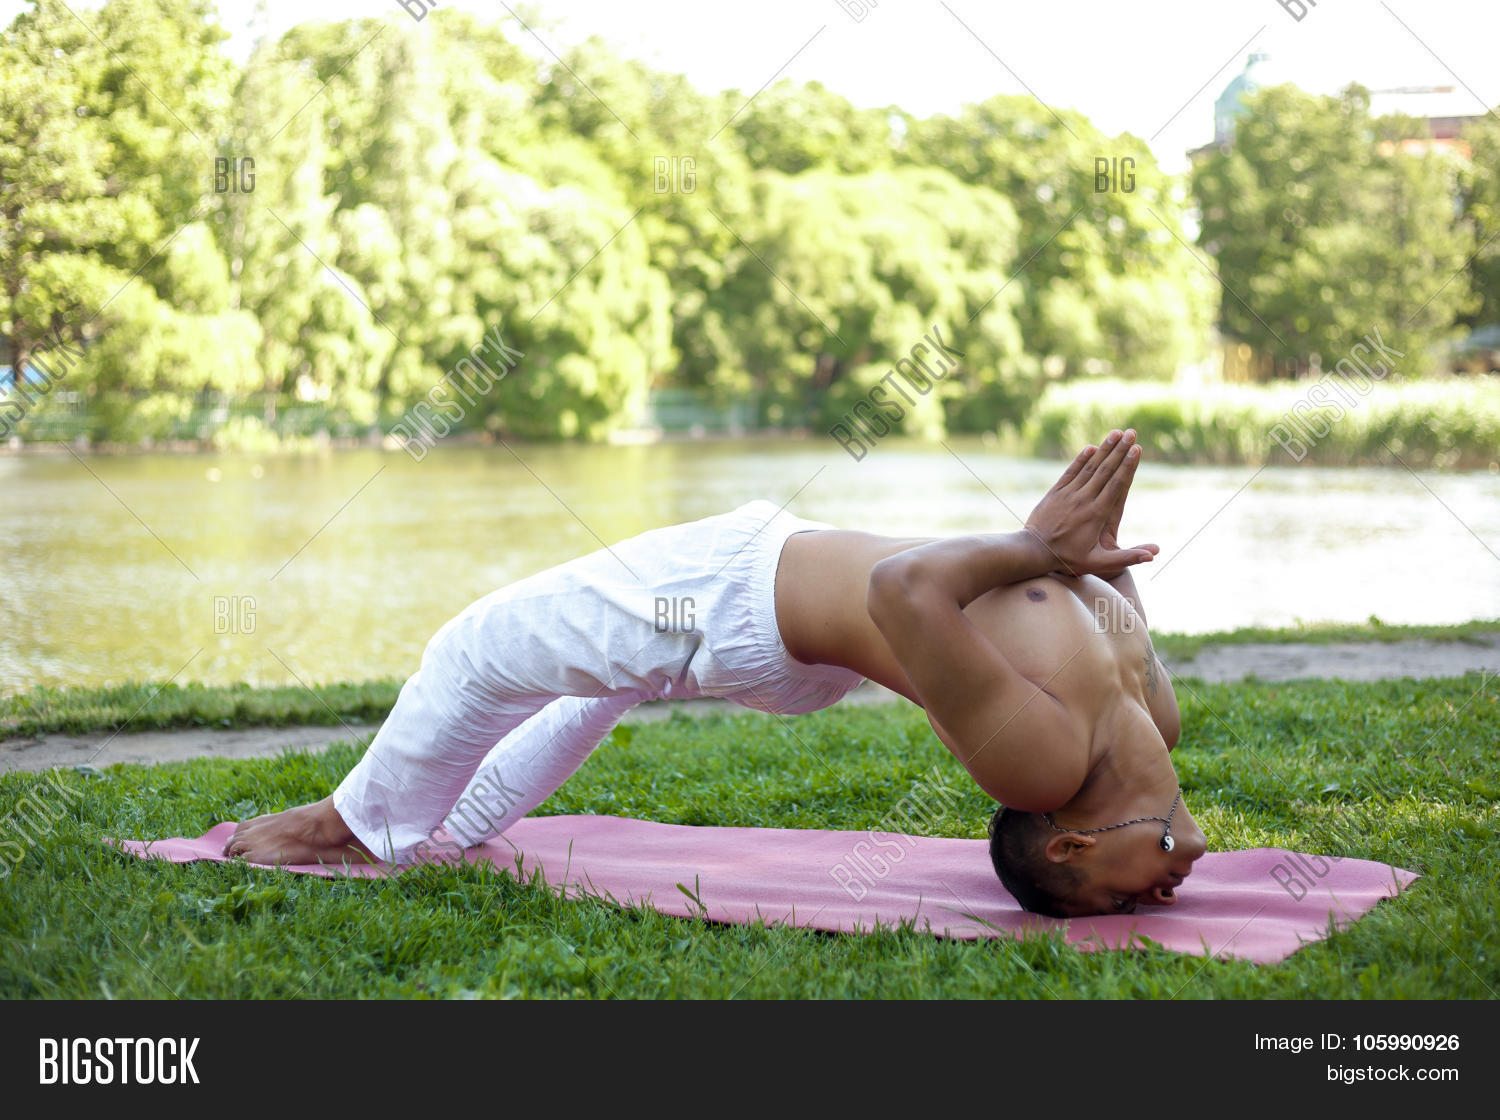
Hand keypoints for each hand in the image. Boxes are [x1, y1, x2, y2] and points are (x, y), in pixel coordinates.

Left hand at [1024, 429, 1157, 577]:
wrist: (1033, 551)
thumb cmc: (1067, 559)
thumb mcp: (1098, 564)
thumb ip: (1126, 558)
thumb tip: (1153, 555)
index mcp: (1096, 514)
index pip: (1116, 485)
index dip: (1127, 465)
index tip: (1137, 449)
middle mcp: (1083, 500)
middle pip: (1105, 471)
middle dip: (1120, 450)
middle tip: (1132, 433)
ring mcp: (1068, 494)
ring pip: (1089, 467)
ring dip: (1104, 449)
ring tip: (1116, 433)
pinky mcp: (1055, 493)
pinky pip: (1070, 472)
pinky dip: (1081, 459)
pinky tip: (1091, 448)